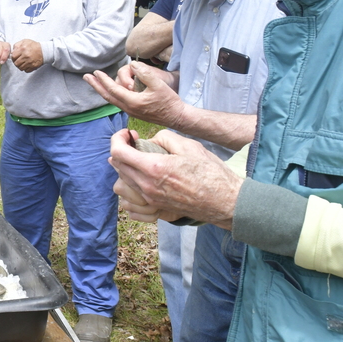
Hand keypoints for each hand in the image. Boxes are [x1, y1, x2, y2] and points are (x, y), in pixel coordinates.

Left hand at [10, 39, 43, 71]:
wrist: (44, 50)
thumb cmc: (34, 46)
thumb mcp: (25, 41)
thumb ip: (17, 45)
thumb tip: (12, 51)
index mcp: (23, 49)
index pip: (13, 57)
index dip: (13, 57)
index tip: (15, 57)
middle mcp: (26, 56)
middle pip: (16, 64)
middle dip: (16, 63)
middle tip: (18, 61)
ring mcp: (30, 62)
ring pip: (20, 68)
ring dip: (20, 66)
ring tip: (23, 63)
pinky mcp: (33, 66)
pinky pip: (26, 71)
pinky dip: (26, 69)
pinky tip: (27, 65)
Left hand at [84, 62, 184, 127]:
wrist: (176, 117)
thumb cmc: (169, 101)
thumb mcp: (159, 84)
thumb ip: (145, 73)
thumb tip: (132, 65)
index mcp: (133, 101)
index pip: (113, 89)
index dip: (103, 80)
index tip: (96, 72)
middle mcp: (129, 108)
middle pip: (108, 96)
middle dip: (96, 86)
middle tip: (86, 77)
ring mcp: (130, 111)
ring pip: (112, 100)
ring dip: (102, 90)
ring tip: (95, 81)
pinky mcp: (134, 112)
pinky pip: (118, 102)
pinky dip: (110, 94)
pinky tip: (109, 90)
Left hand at [107, 128, 239, 227]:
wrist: (225, 201)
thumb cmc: (210, 173)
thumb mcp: (189, 146)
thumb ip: (164, 138)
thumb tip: (148, 140)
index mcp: (153, 168)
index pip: (118, 152)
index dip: (117, 139)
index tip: (127, 133)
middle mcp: (147, 186)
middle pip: (117, 167)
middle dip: (121, 150)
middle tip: (134, 143)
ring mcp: (150, 200)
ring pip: (122, 183)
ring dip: (124, 169)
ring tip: (136, 160)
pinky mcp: (156, 208)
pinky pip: (130, 201)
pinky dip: (129, 188)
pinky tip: (140, 180)